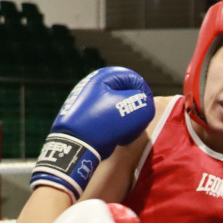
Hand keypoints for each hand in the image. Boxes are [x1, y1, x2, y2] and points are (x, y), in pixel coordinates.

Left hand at [30, 67, 153, 200]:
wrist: (75, 146)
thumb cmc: (106, 124)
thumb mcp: (136, 111)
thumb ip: (147, 103)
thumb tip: (142, 104)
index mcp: (103, 76)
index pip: (135, 79)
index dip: (145, 94)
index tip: (146, 111)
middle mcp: (91, 85)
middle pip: (124, 93)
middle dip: (134, 108)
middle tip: (137, 123)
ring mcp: (84, 101)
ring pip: (116, 106)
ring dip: (125, 119)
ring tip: (125, 132)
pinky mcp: (82, 116)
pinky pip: (104, 117)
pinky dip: (112, 126)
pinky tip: (114, 137)